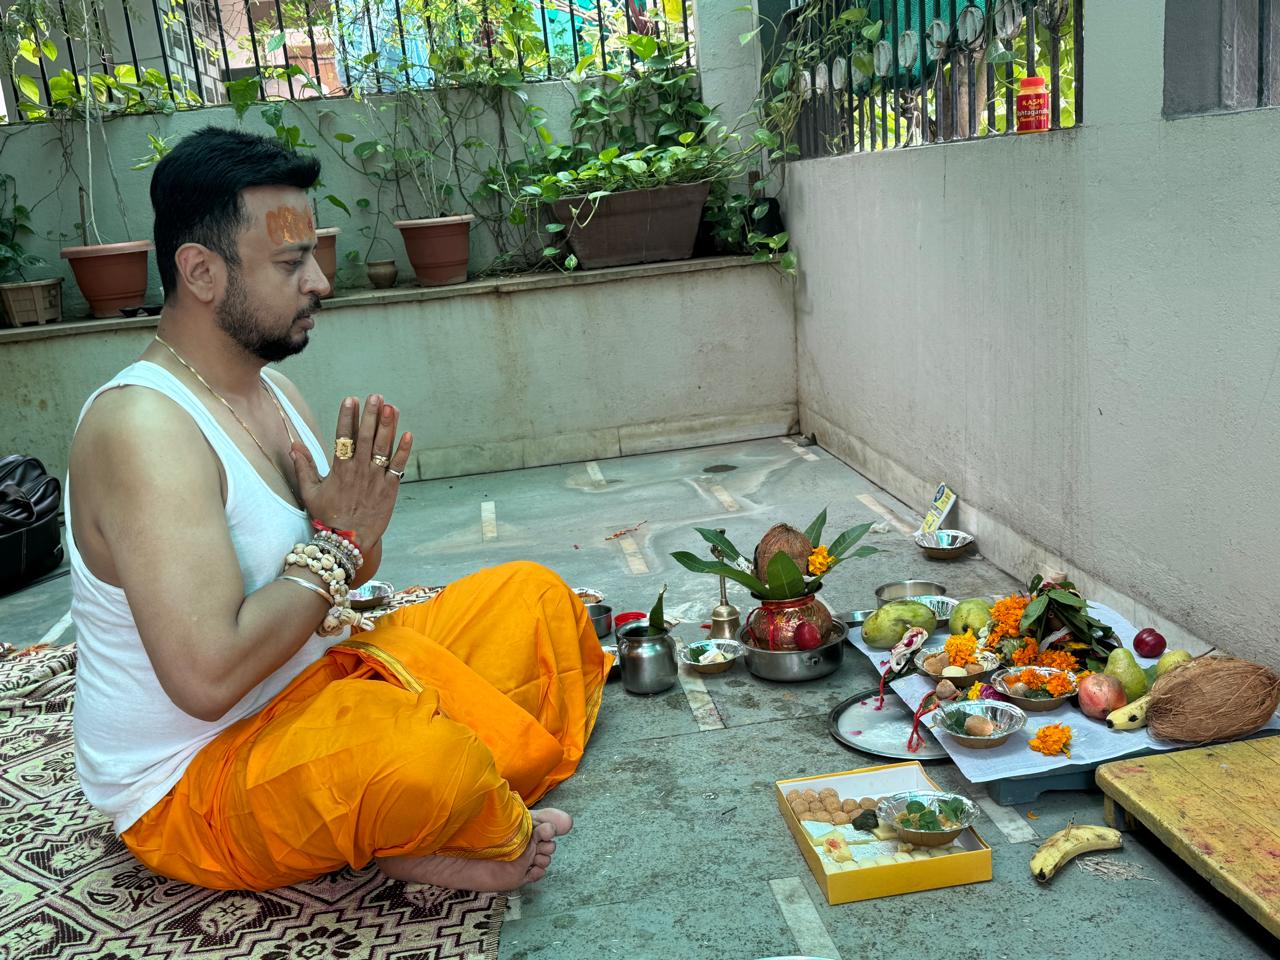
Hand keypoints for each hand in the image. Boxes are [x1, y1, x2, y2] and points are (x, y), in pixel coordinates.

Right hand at [291, 394, 412, 547]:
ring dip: (388, 426)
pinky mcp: (390, 489)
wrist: (348, 541)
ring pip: (383, 448)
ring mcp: (375, 479)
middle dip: (370, 415)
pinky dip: (404, 451)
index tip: (350, 400)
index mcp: (339, 469)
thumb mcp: (310, 492)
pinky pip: (398, 467)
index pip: (343, 437)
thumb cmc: (327, 517)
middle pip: (365, 437)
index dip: (347, 417)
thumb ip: (303, 467)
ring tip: (391, 407)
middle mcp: (358, 471)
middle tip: (375, 396)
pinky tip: (408, 434)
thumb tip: (294, 445)